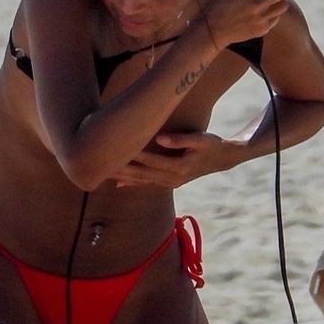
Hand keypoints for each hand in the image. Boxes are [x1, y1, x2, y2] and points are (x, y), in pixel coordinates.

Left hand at [114, 131, 238, 188]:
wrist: (223, 159)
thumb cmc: (212, 145)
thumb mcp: (202, 139)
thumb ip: (181, 139)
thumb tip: (160, 139)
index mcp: (180, 167)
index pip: (152, 160)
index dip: (134, 155)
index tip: (117, 149)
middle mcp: (173, 179)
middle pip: (142, 174)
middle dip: (121, 169)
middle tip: (100, 164)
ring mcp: (170, 183)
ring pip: (142, 181)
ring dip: (123, 177)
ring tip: (102, 173)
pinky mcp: (168, 183)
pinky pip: (147, 184)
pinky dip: (132, 184)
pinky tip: (116, 184)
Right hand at [201, 0, 291, 50]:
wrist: (212, 31)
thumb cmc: (219, 9)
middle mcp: (258, 3)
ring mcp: (262, 17)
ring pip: (283, 6)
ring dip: (280, 2)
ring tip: (271, 3)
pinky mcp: (262, 29)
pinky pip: (276, 19)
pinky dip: (273, 15)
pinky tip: (264, 15)